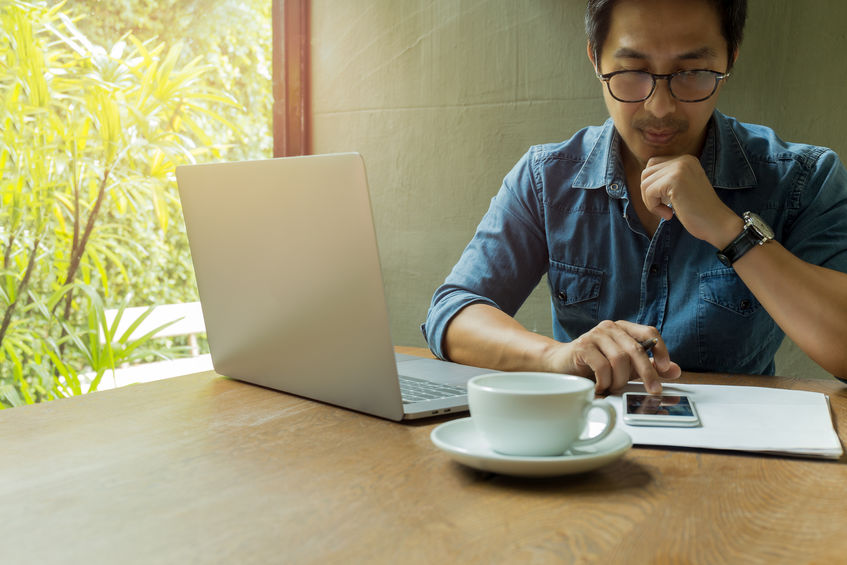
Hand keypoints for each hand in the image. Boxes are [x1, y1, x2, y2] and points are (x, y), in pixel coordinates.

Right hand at [548, 320, 680, 394]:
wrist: (561, 365)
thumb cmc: (594, 365)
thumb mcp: (626, 368)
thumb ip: (650, 367)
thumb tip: (676, 370)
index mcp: (623, 329)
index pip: (649, 332)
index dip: (661, 350)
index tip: (665, 368)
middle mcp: (610, 328)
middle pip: (636, 349)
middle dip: (647, 373)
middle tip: (653, 390)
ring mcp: (595, 335)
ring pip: (620, 360)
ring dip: (619, 380)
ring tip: (612, 387)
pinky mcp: (583, 345)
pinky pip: (602, 366)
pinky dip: (605, 381)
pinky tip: (600, 386)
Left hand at [640, 155, 741, 247]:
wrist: (717, 223)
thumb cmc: (698, 211)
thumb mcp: (681, 188)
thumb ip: (666, 179)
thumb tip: (643, 178)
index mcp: (686, 160)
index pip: (653, 165)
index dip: (652, 186)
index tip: (665, 201)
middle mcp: (683, 159)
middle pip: (646, 173)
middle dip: (648, 194)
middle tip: (663, 208)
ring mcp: (679, 168)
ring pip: (645, 183)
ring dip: (650, 202)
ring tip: (666, 212)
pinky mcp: (674, 180)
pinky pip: (648, 192)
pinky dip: (653, 207)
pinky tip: (668, 215)